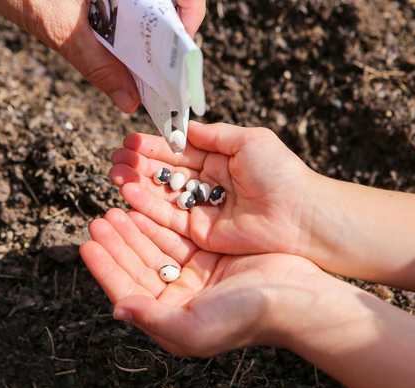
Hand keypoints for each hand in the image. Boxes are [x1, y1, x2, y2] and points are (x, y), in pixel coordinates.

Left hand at [0, 0, 205, 111]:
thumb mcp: (60, 27)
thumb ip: (97, 64)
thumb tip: (129, 102)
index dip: (192, 19)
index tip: (183, 53)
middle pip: (169, 7)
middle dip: (169, 42)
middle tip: (163, 76)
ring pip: (149, 13)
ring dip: (148, 43)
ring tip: (144, 74)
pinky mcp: (104, 1)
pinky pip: (128, 15)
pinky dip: (128, 37)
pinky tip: (122, 58)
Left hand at [79, 208, 325, 356]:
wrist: (294, 296)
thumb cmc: (245, 318)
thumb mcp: (194, 328)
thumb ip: (152, 319)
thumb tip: (117, 309)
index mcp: (171, 317)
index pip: (129, 289)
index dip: (106, 268)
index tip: (88, 245)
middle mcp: (179, 296)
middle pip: (139, 264)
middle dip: (118, 242)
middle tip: (100, 219)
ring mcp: (194, 273)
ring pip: (155, 246)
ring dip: (135, 228)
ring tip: (116, 209)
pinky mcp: (210, 255)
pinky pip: (176, 234)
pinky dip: (158, 221)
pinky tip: (144, 208)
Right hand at [109, 121, 324, 256]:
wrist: (299, 214)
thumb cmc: (279, 172)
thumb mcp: (248, 140)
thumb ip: (213, 135)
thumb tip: (184, 128)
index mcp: (220, 160)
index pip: (179, 152)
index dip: (154, 146)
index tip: (130, 141)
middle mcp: (208, 184)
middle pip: (166, 174)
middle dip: (140, 166)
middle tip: (116, 158)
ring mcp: (202, 209)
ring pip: (163, 195)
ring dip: (138, 184)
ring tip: (115, 173)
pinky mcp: (200, 233)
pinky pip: (169, 218)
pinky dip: (148, 206)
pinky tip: (128, 193)